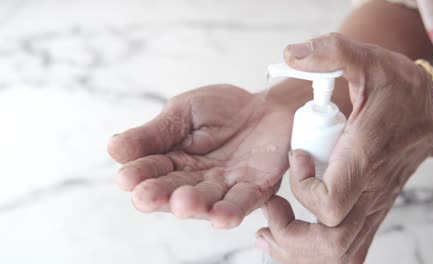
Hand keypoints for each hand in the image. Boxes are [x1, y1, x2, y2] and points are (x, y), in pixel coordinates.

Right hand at [107, 84, 292, 227]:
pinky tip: (220, 217)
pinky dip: (231, 211)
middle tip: (145, 196)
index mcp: (173, 160)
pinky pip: (242, 202)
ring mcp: (225, 186)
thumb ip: (154, 133)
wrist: (266, 105)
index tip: (125, 177)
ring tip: (181, 203)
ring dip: (194, 205)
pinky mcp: (254, 188)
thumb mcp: (183, 112)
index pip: (152, 170)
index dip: (139, 175)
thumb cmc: (223, 109)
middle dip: (160, 194)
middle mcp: (196, 179)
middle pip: (174, 191)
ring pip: (206, 201)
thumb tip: (113, 147)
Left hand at [256, 33, 432, 262]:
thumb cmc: (397, 89)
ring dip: (296, 249)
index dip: (303, 187)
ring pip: (337, 255)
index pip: (331, 201)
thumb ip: (330, 52)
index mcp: (365, 156)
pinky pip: (343, 251)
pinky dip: (312, 252)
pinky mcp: (369, 213)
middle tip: (272, 205)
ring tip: (272, 222)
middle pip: (331, 243)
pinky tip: (289, 232)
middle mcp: (369, 191)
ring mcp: (371, 208)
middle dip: (290, 234)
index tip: (297, 155)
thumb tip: (290, 54)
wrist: (430, 113)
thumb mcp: (366, 60)